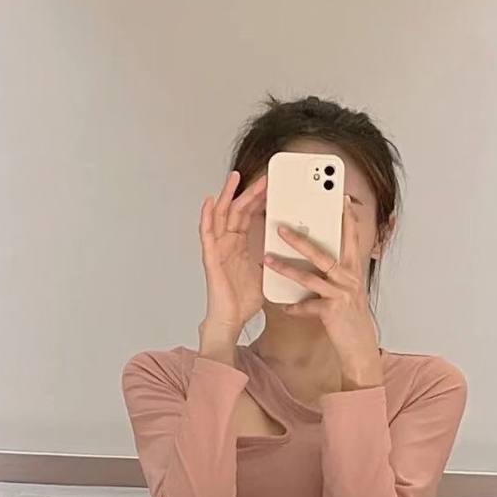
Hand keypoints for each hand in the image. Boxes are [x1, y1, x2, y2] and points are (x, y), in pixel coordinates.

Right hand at [198, 170, 266, 339]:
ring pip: (221, 215)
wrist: (232, 320)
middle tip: (264, 176)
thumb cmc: (244, 300)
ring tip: (234, 177)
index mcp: (240, 244)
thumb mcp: (265, 273)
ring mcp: (218, 248)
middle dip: (250, 192)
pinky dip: (206, 216)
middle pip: (237, 210)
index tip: (272, 185)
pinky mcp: (211, 257)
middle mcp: (228, 242)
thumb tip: (289, 250)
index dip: (259, 199)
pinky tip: (209, 201)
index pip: (249, 215)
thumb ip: (272, 258)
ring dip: (227, 195)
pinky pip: (206, 233)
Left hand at [263, 194, 381, 380]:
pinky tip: (284, 306)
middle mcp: (349, 279)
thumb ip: (337, 273)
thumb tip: (320, 256)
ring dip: (286, 267)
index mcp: (353, 270)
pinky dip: (294, 306)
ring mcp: (341, 294)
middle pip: (323, 253)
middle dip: (300, 239)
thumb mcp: (348, 291)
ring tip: (268, 259)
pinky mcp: (332, 312)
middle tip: (281, 227)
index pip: (351, 238)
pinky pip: (307, 305)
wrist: (360, 347)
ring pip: (310, 276)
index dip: (347, 218)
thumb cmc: (351, 318)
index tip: (342, 199)